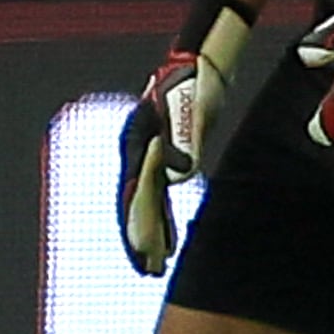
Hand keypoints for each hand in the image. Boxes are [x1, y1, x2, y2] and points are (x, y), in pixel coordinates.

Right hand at [114, 47, 211, 274]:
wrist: (197, 61)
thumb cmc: (193, 81)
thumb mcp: (190, 107)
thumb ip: (182, 140)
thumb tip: (177, 177)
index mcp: (137, 144)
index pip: (135, 194)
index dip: (138, 227)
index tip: (144, 255)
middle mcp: (137, 153)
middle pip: (135, 203)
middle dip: (140, 239)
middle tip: (148, 271)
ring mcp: (149, 155)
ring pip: (147, 203)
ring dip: (152, 234)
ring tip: (156, 265)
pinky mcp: (166, 156)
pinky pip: (160, 195)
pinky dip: (164, 220)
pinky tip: (171, 242)